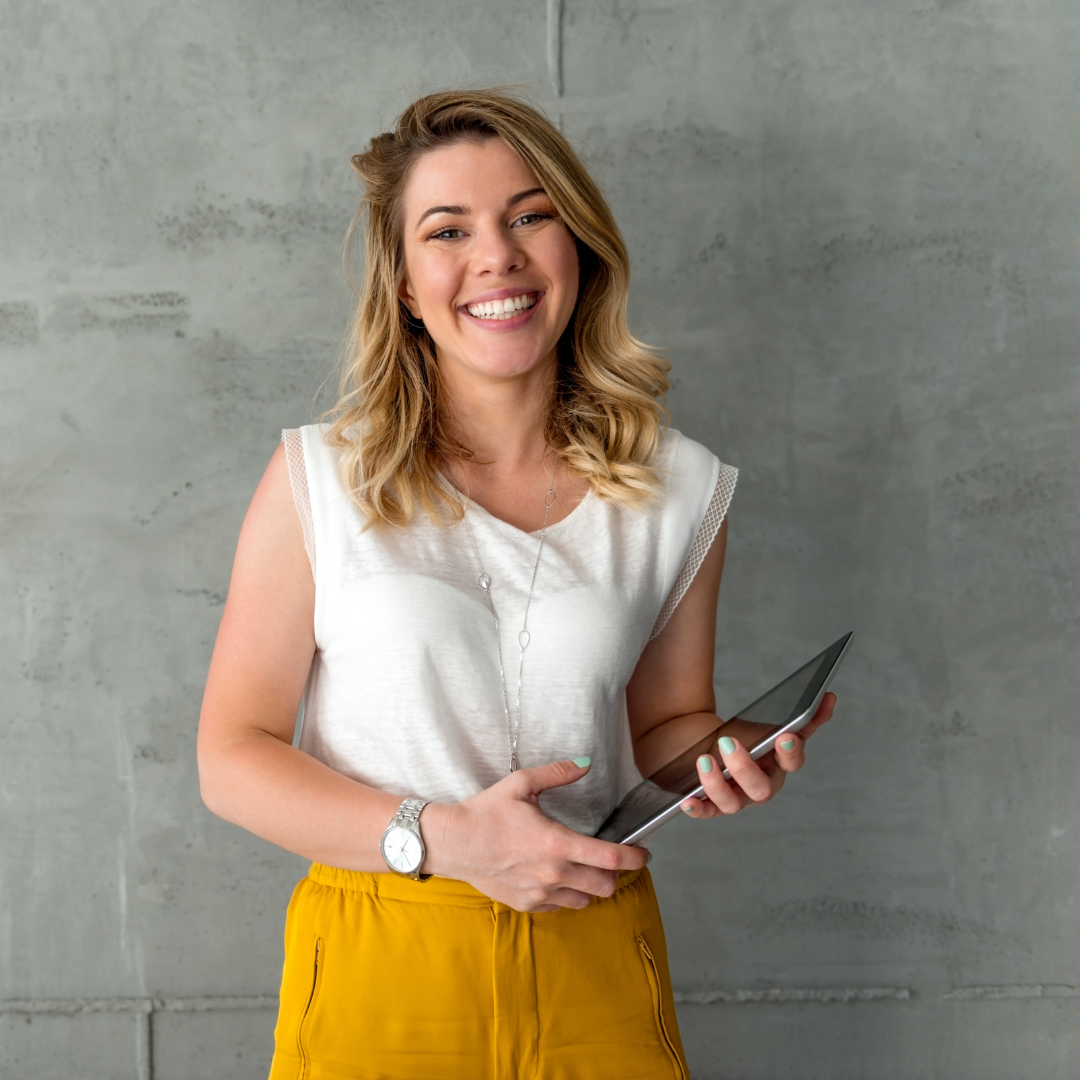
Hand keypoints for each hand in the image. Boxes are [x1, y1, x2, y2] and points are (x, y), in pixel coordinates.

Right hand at [424, 759, 647, 912]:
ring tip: (586, 869)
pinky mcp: (527, 905)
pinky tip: (559, 877)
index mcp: (557, 843)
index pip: (611, 858)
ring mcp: (540, 893)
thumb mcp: (522, 784)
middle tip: (612, 859)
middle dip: (616, 874)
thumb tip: (585, 763)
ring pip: (586, 900)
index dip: (635, 858)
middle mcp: (553, 873)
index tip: (643, 854)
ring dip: (592, 887)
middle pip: (606, 886)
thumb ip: (558, 773)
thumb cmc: (486, 812)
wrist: (453, 843)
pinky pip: (560, 906)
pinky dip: (568, 895)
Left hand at [679, 693, 836, 818]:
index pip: (792, 763)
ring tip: (704, 760)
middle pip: (761, 787)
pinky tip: (687, 801)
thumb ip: (800, 715)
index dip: (791, 752)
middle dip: (745, 767)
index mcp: (778, 764)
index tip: (786, 737)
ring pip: (732, 803)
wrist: (701, 741)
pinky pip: (706, 812)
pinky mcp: (710, 804)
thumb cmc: (740, 735)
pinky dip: (698, 809)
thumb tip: (829, 696)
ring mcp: (736, 798)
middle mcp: (761, 786)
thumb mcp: (767, 723)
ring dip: (717, 784)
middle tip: (728, 742)